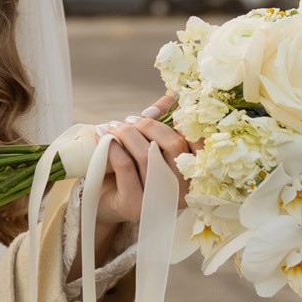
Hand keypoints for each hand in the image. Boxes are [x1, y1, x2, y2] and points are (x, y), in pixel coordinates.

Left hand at [90, 115, 191, 261]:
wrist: (102, 201)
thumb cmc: (130, 170)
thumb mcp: (148, 145)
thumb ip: (162, 122)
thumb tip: (171, 95)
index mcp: (192, 176)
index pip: (199, 145)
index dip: (185, 123)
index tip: (162, 111)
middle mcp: (181, 192)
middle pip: (174, 146)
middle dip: (150, 126)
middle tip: (130, 120)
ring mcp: (158, 201)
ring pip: (147, 155)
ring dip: (127, 133)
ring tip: (113, 126)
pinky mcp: (134, 205)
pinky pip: (125, 166)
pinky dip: (113, 146)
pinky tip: (102, 137)